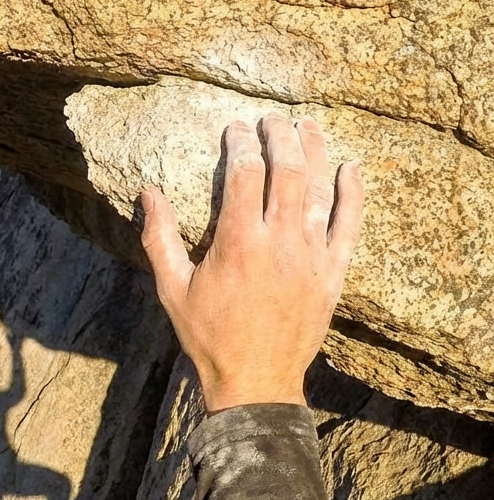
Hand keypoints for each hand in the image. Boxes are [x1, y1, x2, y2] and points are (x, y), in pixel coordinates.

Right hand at [140, 114, 362, 412]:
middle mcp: (279, 242)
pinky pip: (349, 225)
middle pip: (286, 171)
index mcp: (237, 243)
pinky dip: (352, 193)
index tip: (236, 128)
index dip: (241, 143)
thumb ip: (159, 238)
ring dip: (314, 151)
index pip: (243, 173)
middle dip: (279, 136)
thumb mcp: (172, 289)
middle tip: (272, 118)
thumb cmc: (207, 337)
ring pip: (319, 189)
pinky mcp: (332, 274)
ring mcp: (311, 257)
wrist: (255, 381)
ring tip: (308, 125)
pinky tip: (350, 168)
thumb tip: (148, 193)